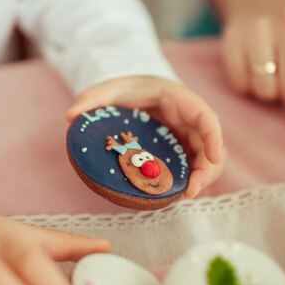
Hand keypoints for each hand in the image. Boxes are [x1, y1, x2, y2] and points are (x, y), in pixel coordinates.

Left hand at [66, 76, 224, 197]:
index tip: (214, 157)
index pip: (206, 118)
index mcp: (180, 100)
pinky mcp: (180, 150)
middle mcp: (190, 120)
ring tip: (183, 197)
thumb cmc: (127, 87)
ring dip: (201, 180)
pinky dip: (188, 181)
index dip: (214, 138)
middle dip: (207, 170)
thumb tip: (70, 116)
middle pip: (211, 146)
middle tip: (190, 192)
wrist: (133, 90)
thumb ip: (92, 98)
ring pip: (206, 161)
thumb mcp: (110, 88)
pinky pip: (192, 167)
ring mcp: (187, 136)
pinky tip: (174, 195)